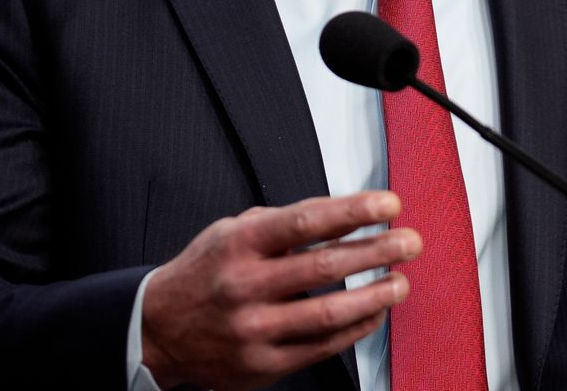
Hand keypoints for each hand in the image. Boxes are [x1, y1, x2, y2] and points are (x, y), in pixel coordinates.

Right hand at [141, 190, 418, 390]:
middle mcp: (245, 286)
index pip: (307, 221)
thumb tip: (346, 212)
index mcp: (239, 244)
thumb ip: (284, 222)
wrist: (156, 330)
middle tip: (410, 243)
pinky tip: (374, 313)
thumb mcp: (232, 232)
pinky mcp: (262, 364)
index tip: (389, 203)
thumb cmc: (205, 274)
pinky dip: (356, 328)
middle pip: (325, 266)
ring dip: (375, 296)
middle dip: (378, 251)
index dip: (354, 210)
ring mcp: (254, 329)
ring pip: (329, 313)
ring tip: (400, 283)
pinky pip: (322, 346)